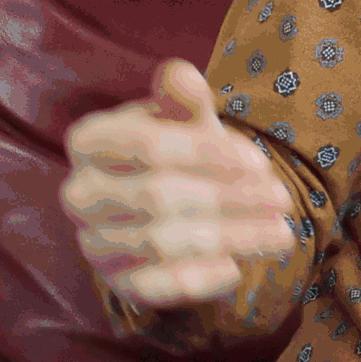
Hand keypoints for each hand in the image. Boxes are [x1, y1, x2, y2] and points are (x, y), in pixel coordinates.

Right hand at [60, 58, 299, 308]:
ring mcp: (94, 243)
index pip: (148, 146)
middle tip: (280, 198)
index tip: (260, 163)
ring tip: (280, 234)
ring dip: (230, 239)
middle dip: (229, 198)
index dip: (208, 154)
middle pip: (159, 196)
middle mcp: (80, 194)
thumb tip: (183, 75)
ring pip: (164, 242)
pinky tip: (238, 267)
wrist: (160, 212)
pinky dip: (201, 278)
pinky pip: (159, 286)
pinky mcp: (117, 283)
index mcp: (88, 141)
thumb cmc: (176, 154)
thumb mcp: (184, 121)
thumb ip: (184, 98)